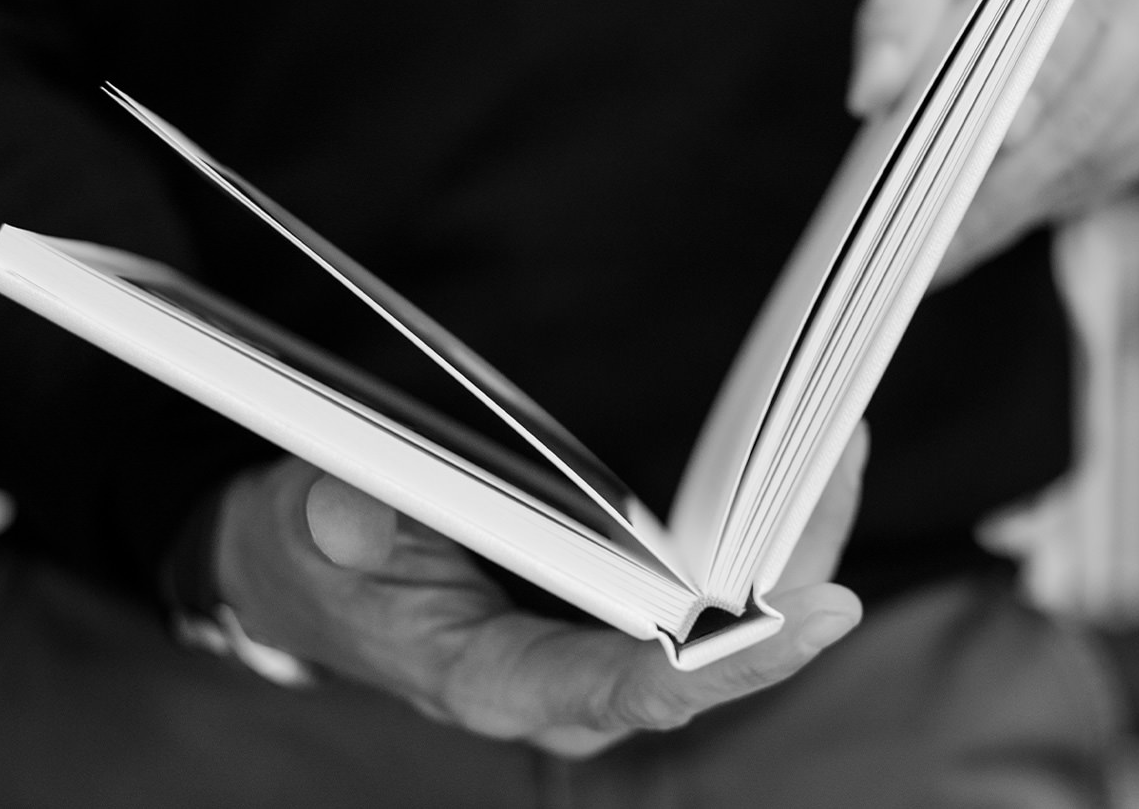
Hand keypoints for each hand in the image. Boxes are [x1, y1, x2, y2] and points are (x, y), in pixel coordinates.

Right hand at [212, 423, 870, 757]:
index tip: (806, 616)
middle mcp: (562, 690)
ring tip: (838, 446)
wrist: (305, 578)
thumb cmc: (312, 558)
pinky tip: (798, 471)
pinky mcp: (607, 624)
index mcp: (491, 682)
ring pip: (723, 631)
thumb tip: (349, 518)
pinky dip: (759, 540)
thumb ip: (327, 523)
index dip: (719, 663)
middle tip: (837, 467)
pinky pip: (707, 599)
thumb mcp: (300, 527)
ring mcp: (593, 660)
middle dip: (787, 579)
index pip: (621, 692)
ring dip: (787, 548)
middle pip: (707, 662)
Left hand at [847, 0, 1138, 285]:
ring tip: (941, 246)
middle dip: (1013, 172)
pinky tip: (984, 226)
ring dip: (1021, 202)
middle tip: (935, 233)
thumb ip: (897, 6)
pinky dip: (1044, 203)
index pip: (1084, 5)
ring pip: (1104, 149)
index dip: (1044, 77)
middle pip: (1096, 96)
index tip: (996, 140)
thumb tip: (871, 92)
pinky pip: (1113, 174)